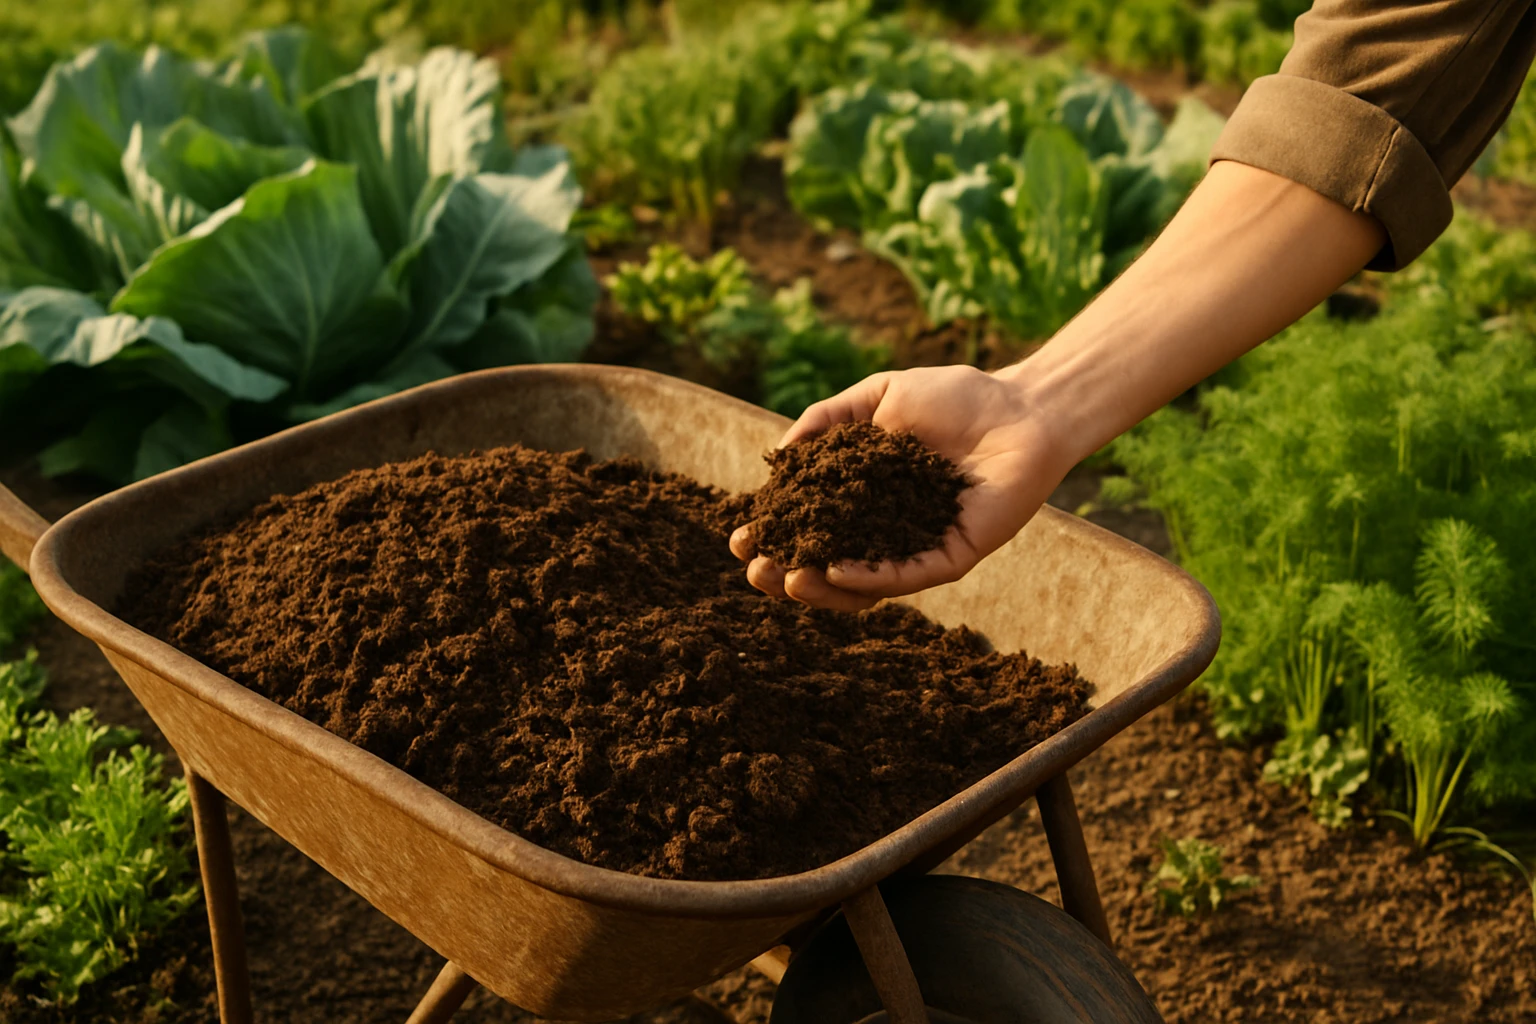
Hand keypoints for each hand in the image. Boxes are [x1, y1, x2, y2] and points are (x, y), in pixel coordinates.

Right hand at [730, 364, 1071, 610]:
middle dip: (786, 571)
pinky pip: (906, 575)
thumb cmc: (955, 396)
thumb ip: (829, 420)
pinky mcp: (953, 554)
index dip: (774, 534)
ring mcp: (919, 546)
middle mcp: (888, 528)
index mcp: (865, 496)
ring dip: (821, 587)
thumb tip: (781, 457)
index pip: (811, 525)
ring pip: (862, 583)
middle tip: (755, 569)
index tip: (739, 537)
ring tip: (788, 580)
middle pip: (828, 564)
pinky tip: (836, 572)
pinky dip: (869, 578)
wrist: (1021, 404)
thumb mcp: (878, 397)